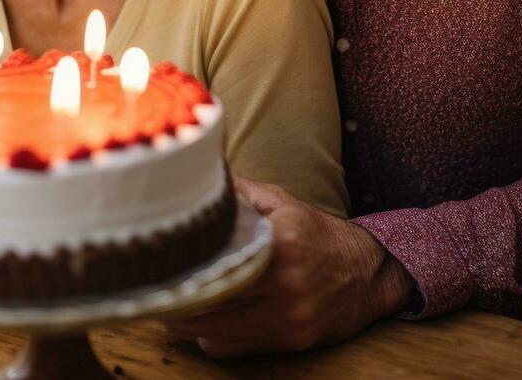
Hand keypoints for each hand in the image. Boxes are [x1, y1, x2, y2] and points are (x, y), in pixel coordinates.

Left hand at [165, 178, 414, 356]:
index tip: (157, 266)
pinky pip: (234, 348)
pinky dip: (211, 339)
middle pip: (211, 302)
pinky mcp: (290, 342)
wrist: (368, 274)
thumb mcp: (283, 202)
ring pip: (216, 331)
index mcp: (280, 244)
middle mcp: (285, 285)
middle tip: (152, 288)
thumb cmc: (317, 233)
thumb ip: (240, 191)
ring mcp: (288, 318)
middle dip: (175, 299)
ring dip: (186, 323)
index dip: (182, 269)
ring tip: (167, 308)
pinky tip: (201, 325)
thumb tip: (197, 173)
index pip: (218, 263)